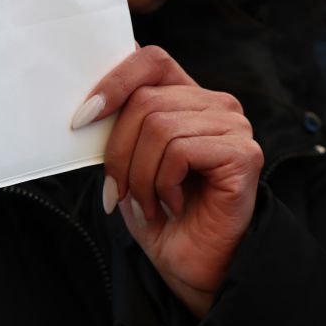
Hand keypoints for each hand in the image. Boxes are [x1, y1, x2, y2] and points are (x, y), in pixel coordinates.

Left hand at [72, 46, 261, 316]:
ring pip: (160, 126)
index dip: (114, 82)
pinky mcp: (243, 153)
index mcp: (186, 96)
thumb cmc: (160, 212)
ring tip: (148, 203)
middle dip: (119, 151)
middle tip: (118, 191)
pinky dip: (163, 184)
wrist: (194, 265)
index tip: (82, 119)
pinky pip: (181, 151)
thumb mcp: (129, 160)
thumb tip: (88, 102)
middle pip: (146, 100)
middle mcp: (215, 104)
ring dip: (140, 175)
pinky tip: (172, 205)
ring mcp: (233, 126)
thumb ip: (120, 124)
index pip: (150, 60)